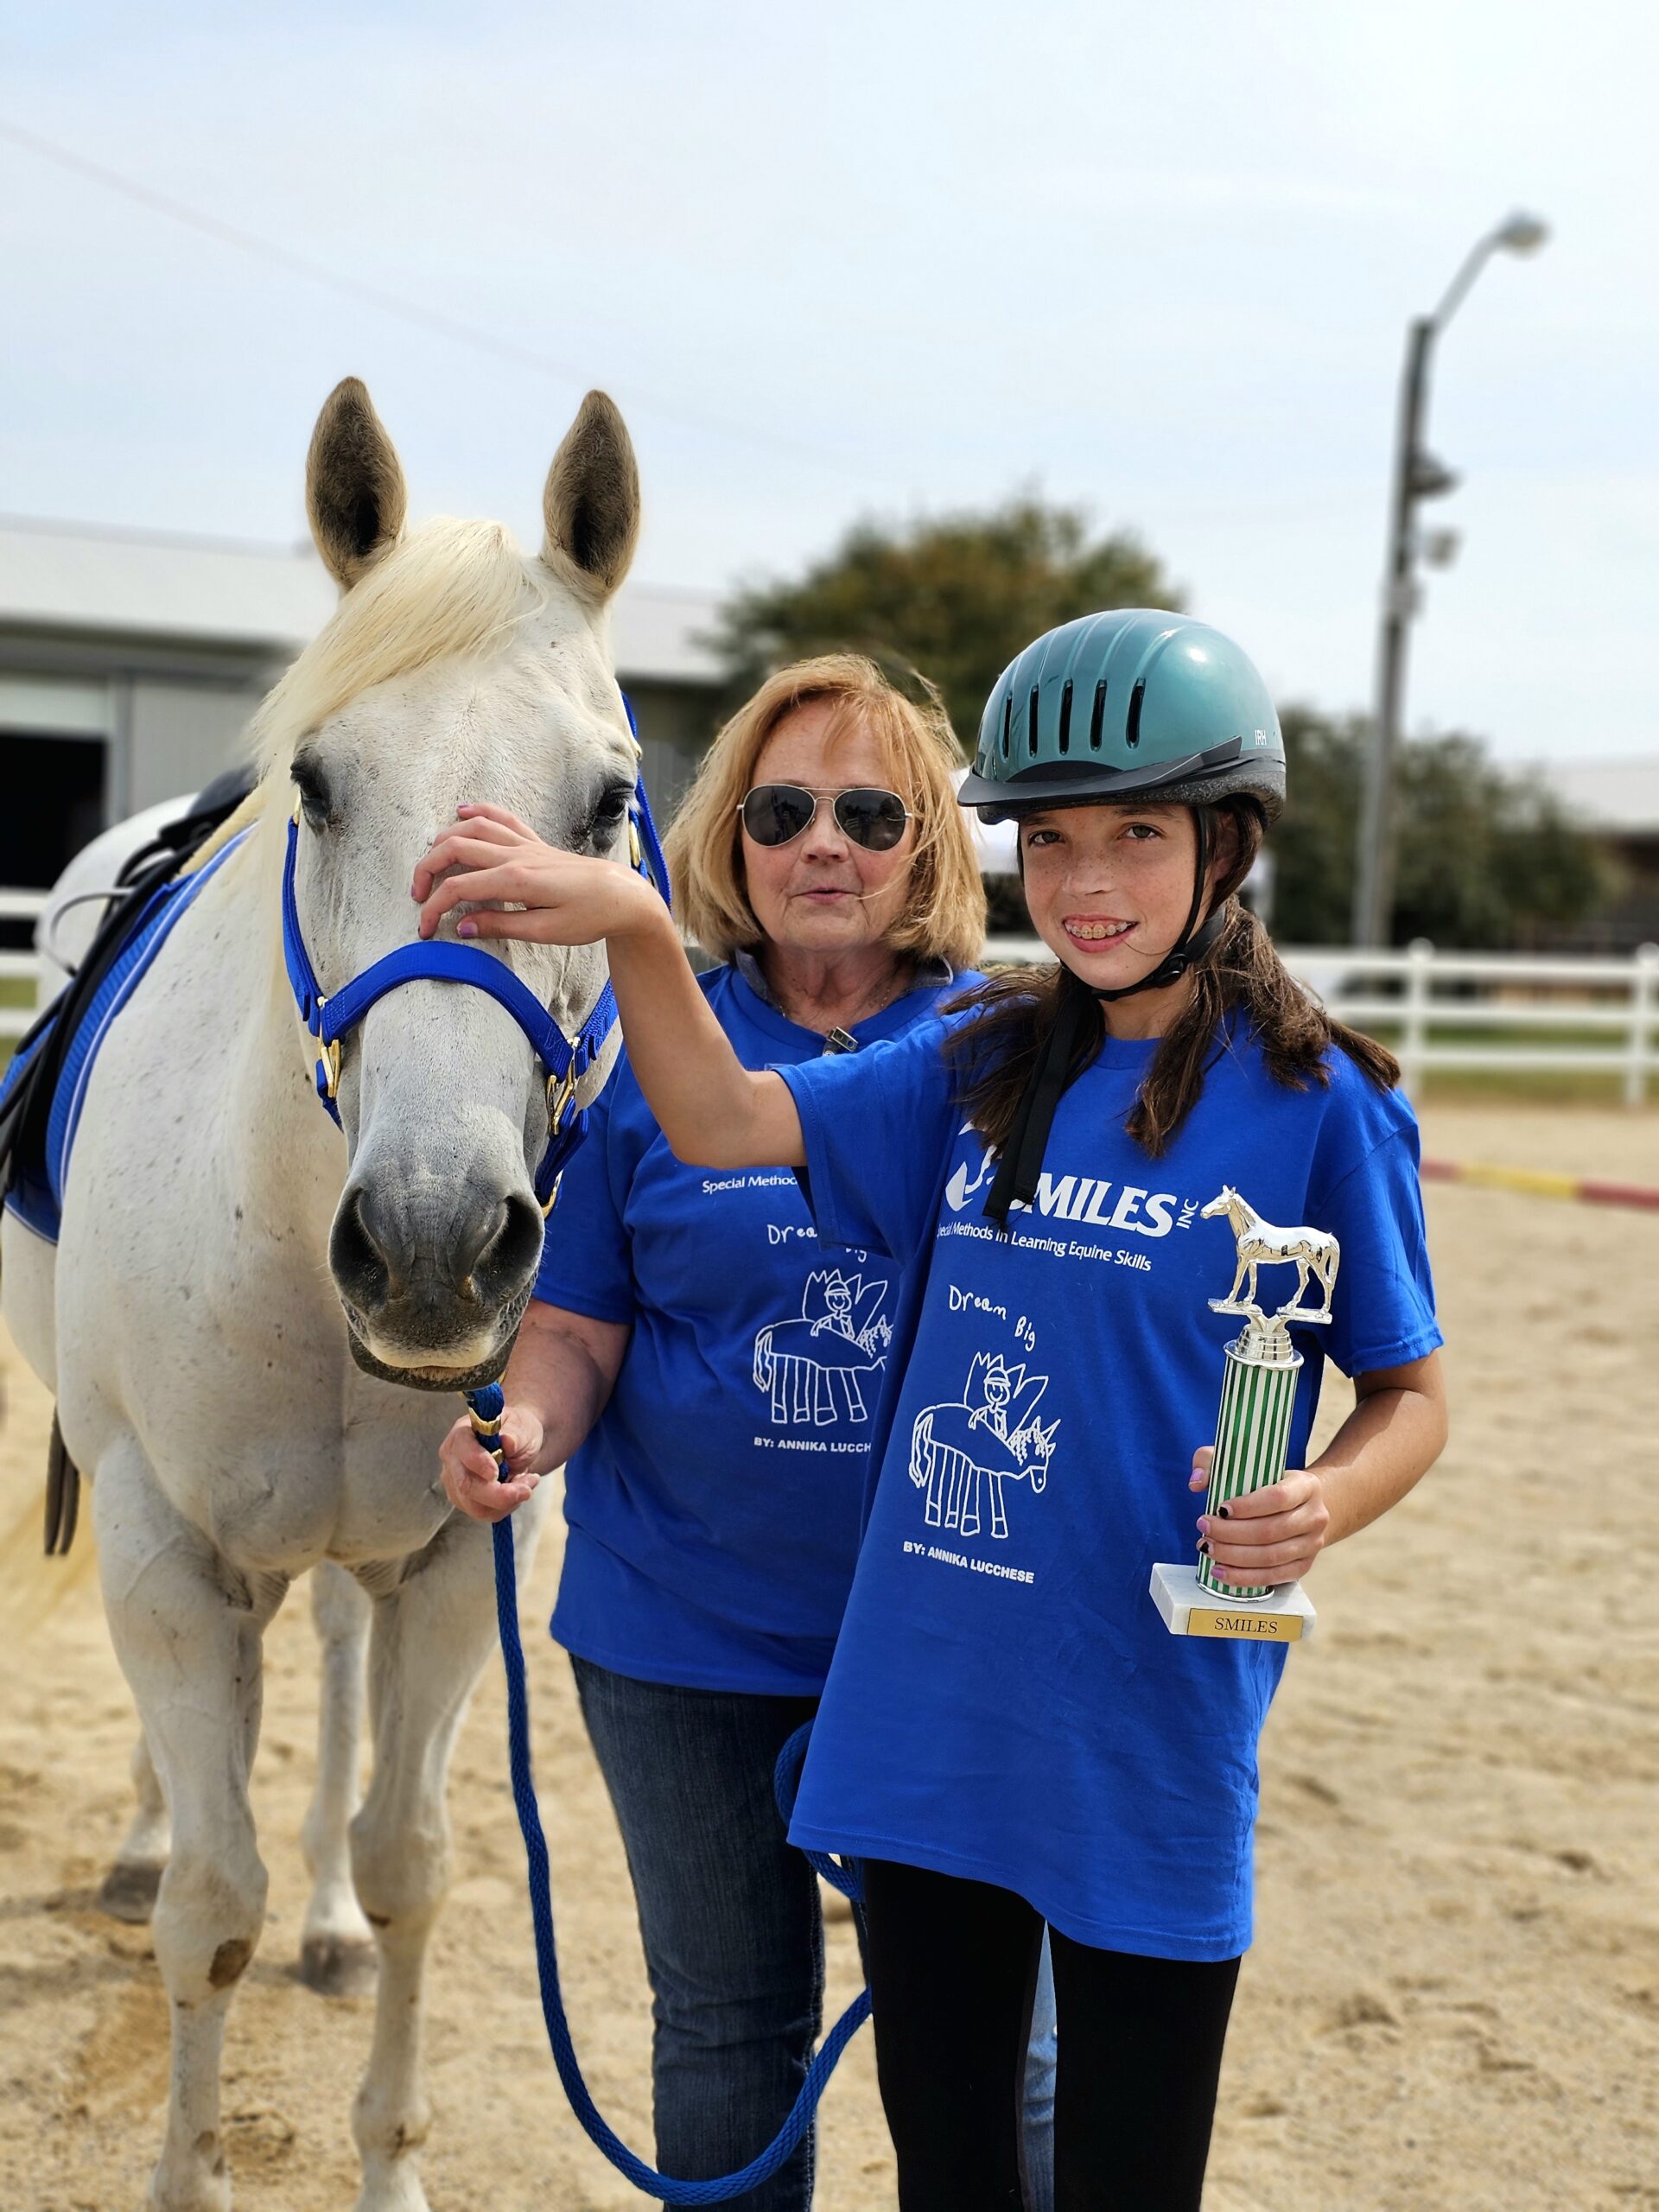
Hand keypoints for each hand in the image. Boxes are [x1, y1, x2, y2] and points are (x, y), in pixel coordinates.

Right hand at [411, 802, 653, 946]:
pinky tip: (462, 812)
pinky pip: (502, 819)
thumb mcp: (545, 931)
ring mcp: (526, 845)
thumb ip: (499, 926)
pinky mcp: (535, 843)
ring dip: (444, 841)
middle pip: (455, 849)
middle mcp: (516, 855)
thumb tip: (461, 927)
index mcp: (516, 879)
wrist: (623, 896)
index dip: (434, 909)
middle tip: (419, 897)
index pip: (458, 889)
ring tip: (430, 863)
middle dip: (427, 870)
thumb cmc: (589, 916)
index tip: (425, 931)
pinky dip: (479, 813)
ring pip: (473, 828)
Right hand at [439, 1404, 546, 1522]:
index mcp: (461, 1434)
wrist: (521, 1446)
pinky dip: (507, 1506)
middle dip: (499, 1494)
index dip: (478, 1463)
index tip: (496, 1473)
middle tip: (527, 1489)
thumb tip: (507, 1442)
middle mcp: (452, 1460)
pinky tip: (518, 1489)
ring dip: (508, 1501)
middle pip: (466, 1485)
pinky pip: (485, 1512)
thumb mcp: (522, 1426)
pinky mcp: (464, 1501)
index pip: (462, 1450)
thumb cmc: (518, 1432)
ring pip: (476, 1506)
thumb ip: (514, 1434)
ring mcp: (455, 1483)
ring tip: (528, 1483)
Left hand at [1188, 1446, 1329, 1586]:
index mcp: (1306, 1486)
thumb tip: (1196, 1482)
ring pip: (1270, 1557)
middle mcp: (1315, 1516)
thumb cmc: (1266, 1482)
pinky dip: (1243, 1577)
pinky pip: (1273, 1577)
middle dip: (1230, 1533)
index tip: (1219, 1508)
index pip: (1278, 1497)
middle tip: (1203, 1526)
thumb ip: (1214, 1460)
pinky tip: (1219, 1571)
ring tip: (1206, 1547)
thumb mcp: (1245, 1462)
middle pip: (1270, 1531)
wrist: (1302, 1506)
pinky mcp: (1303, 1566)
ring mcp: (1312, 1544)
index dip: (1247, 1506)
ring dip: (1233, 1556)